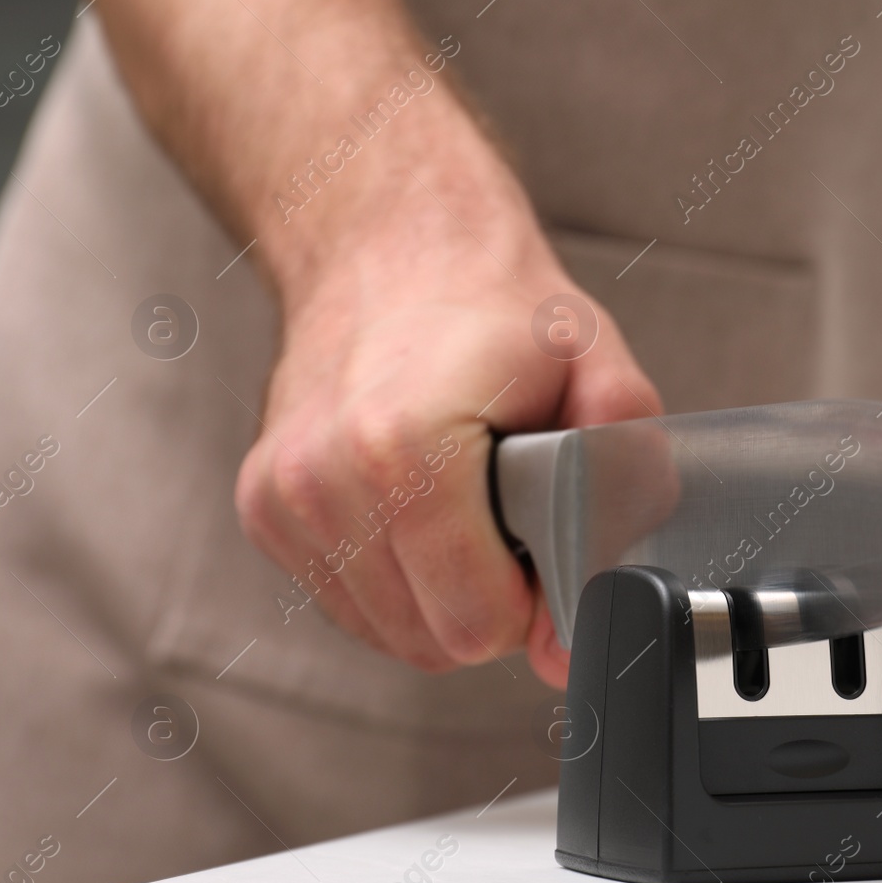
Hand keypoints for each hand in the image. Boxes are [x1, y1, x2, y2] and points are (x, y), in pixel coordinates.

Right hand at [235, 218, 659, 687]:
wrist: (389, 241)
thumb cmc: (497, 306)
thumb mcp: (601, 373)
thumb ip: (618, 496)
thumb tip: (580, 627)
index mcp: (402, 448)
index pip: (476, 623)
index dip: (532, 601)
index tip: (544, 541)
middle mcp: (323, 481)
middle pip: (435, 641)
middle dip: (492, 600)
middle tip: (511, 517)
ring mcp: (281, 500)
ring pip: (392, 634)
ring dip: (444, 594)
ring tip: (466, 506)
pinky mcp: (263, 512)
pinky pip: (353, 606)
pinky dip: (400, 580)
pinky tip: (421, 511)